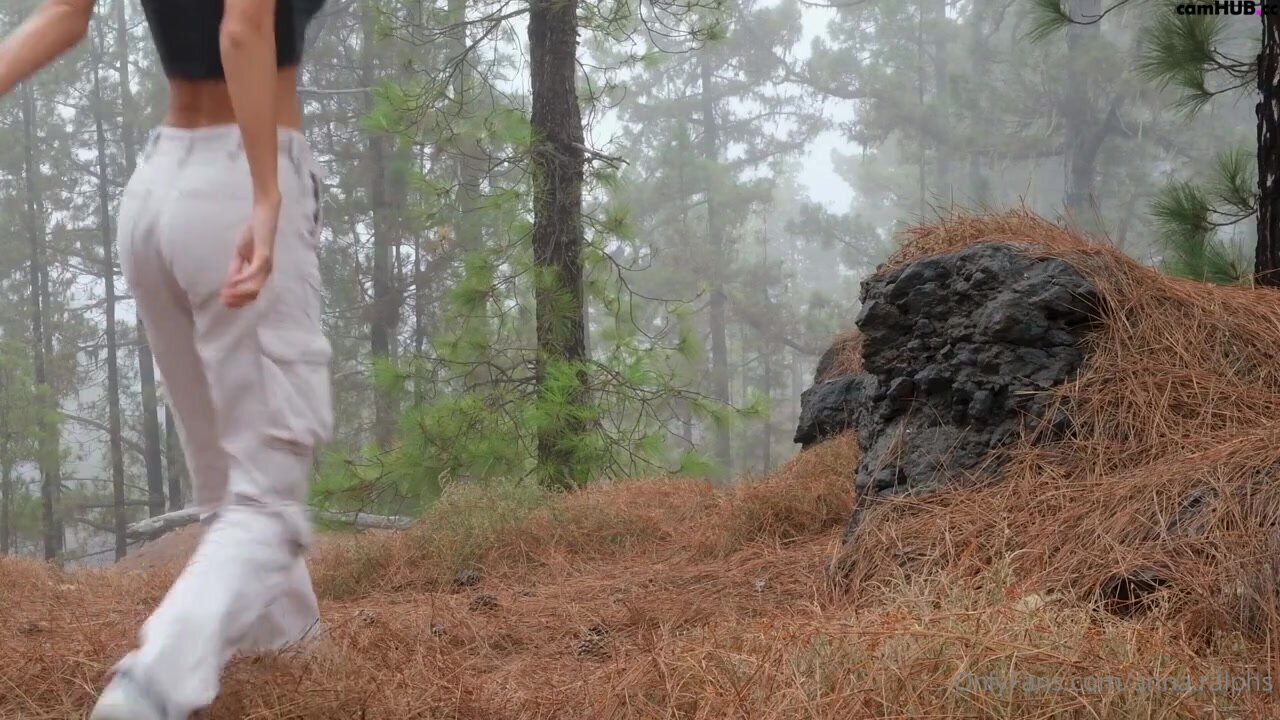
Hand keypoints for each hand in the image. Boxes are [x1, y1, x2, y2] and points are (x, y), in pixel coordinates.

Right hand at [221, 194, 280, 308]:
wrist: (263, 217)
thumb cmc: (254, 234)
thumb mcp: (241, 254)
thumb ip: (236, 268)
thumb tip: (229, 284)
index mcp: (261, 273)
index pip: (251, 294)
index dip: (238, 300)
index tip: (223, 302)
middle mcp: (265, 272)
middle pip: (253, 294)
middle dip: (237, 300)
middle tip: (222, 301)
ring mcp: (266, 265)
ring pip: (254, 287)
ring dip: (238, 292)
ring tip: (225, 293)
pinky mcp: (264, 256)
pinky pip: (253, 272)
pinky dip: (242, 279)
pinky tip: (231, 282)